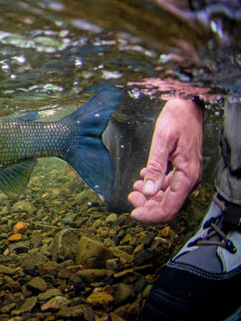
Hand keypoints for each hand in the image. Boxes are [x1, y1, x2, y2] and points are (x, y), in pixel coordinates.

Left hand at [128, 98, 202, 222]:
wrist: (187, 104)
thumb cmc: (176, 119)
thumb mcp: (162, 141)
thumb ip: (156, 167)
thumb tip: (149, 192)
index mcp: (187, 175)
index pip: (170, 207)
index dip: (151, 215)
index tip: (133, 213)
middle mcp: (189, 178)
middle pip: (169, 205)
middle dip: (148, 206)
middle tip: (131, 197)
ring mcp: (186, 174)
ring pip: (168, 196)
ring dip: (150, 196)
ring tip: (134, 188)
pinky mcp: (182, 168)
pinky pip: (169, 185)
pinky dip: (155, 186)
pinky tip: (143, 177)